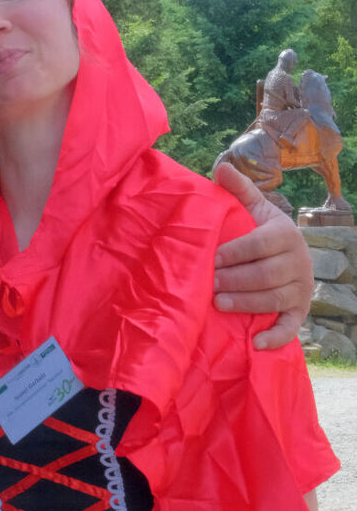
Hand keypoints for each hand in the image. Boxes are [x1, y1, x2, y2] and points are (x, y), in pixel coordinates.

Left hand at [212, 162, 312, 349]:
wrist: (285, 252)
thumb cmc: (259, 229)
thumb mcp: (252, 208)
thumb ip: (238, 190)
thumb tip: (221, 167)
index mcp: (285, 234)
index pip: (260, 244)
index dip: (235, 252)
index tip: (211, 258)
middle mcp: (299, 261)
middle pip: (266, 274)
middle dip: (236, 280)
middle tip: (209, 285)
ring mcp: (301, 288)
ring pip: (274, 299)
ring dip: (247, 304)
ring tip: (218, 304)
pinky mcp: (300, 311)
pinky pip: (291, 326)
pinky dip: (275, 336)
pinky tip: (255, 343)